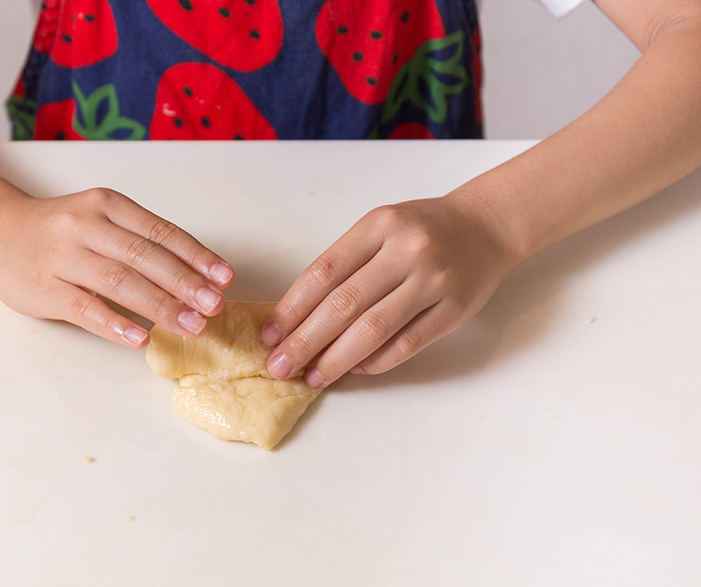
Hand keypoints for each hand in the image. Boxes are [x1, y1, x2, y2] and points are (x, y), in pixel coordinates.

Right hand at [0, 187, 233, 347]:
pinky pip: (84, 308)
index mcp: (107, 205)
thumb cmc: (60, 230)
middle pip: (145, 256)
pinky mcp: (43, 288)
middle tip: (215, 306)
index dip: (196, 256)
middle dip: (185, 283)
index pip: (161, 232)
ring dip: (160, 306)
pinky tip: (140, 338)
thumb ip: (140, 242)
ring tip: (191, 326)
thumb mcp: (101, 220)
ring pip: (119, 281)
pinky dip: (115, 324)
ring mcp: (62, 256)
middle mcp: (85, 225)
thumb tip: (197, 278)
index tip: (225, 278)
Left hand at [262, 195, 516, 386]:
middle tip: (279, 366)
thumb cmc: (421, 229)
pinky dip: (377, 361)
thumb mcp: (380, 228)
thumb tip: (300, 317)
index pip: (324, 272)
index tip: (270, 334)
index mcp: (379, 225)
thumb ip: (346, 264)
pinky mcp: (455, 309)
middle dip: (305, 341)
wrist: (486, 226)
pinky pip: (407, 343)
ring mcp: (434, 280)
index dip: (292, 307)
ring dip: (337, 359)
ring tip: (313, 376)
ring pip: (374, 329)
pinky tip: (355, 370)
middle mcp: (406, 250)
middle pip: (343, 304)